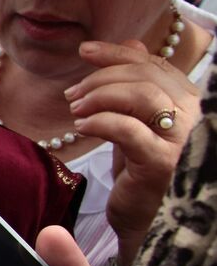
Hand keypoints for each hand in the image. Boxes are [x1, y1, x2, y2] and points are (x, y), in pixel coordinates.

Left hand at [67, 40, 199, 265]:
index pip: (155, 65)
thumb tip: (132, 44)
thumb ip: (137, 87)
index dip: (118, 54)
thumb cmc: (142, 171)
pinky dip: (100, 121)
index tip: (84, 51)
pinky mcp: (162, 163)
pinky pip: (127, 129)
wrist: (148, 221)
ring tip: (75, 110)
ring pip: (141, 97)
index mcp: (190, 103)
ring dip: (99, 97)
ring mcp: (182, 140)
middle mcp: (193, 117)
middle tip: (72, 94)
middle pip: (146, 77)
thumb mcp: (138, 123)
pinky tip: (82, 127)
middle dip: (101, 78)